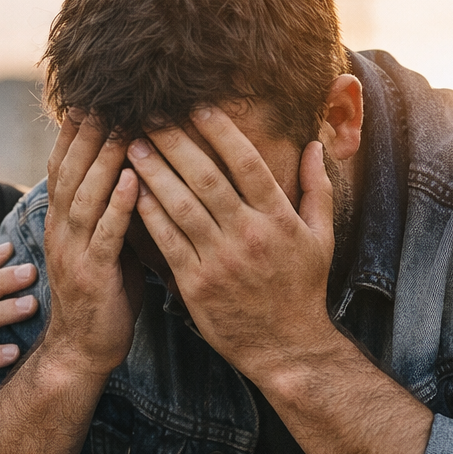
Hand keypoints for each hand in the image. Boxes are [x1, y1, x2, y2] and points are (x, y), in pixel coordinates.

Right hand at [38, 111, 144, 377]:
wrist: (83, 351)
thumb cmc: (104, 296)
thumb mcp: (105, 246)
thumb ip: (112, 213)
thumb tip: (138, 175)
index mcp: (62, 223)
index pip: (63, 166)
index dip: (74, 132)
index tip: (90, 97)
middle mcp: (61, 231)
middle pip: (71, 171)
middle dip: (88, 132)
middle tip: (107, 97)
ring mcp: (73, 253)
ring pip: (86, 196)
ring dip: (105, 159)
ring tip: (124, 126)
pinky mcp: (92, 276)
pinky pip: (105, 235)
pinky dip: (118, 206)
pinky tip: (134, 181)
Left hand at [126, 107, 341, 386]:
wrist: (286, 348)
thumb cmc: (303, 289)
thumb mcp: (320, 238)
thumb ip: (316, 189)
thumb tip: (315, 145)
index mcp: (279, 219)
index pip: (247, 164)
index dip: (221, 131)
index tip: (197, 106)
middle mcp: (249, 236)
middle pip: (207, 178)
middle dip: (176, 144)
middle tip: (150, 116)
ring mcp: (220, 261)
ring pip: (181, 207)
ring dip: (154, 173)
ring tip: (133, 146)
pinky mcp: (196, 285)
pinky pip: (167, 242)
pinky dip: (149, 215)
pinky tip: (131, 191)